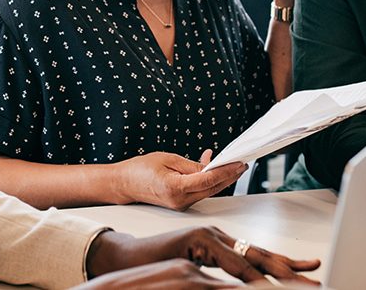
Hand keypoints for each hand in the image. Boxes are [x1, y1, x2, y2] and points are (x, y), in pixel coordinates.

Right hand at [85, 227, 320, 285]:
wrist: (123, 258)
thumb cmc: (156, 267)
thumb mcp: (196, 275)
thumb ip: (218, 277)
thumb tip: (242, 285)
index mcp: (220, 246)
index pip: (259, 257)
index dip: (286, 266)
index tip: (308, 273)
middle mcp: (218, 237)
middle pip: (262, 255)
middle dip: (292, 268)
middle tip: (316, 275)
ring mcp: (207, 237)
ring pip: (250, 258)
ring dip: (277, 272)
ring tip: (300, 281)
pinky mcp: (196, 241)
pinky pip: (228, 263)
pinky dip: (247, 274)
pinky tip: (262, 283)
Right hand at [115, 152, 244, 210]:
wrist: (124, 184)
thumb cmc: (140, 169)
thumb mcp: (167, 159)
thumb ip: (191, 165)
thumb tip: (211, 166)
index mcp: (175, 188)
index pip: (208, 180)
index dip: (226, 171)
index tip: (238, 163)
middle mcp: (180, 201)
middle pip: (212, 188)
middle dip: (229, 176)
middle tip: (242, 164)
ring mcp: (181, 205)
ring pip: (208, 191)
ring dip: (221, 179)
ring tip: (232, 165)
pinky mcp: (180, 204)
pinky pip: (200, 192)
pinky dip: (209, 181)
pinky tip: (213, 170)